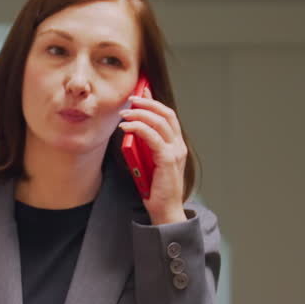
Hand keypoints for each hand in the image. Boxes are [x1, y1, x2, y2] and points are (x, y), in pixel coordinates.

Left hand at [119, 95, 187, 224]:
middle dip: (147, 102)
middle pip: (166, 114)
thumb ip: (145, 146)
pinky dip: (138, 128)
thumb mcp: (148, 162)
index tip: (141, 93)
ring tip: (125, 113)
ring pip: (160, 122)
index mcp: (176, 145)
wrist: (165, 210)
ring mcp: (175, 152)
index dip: (154, 102)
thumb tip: (132, 129)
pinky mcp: (167, 160)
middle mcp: (179, 146)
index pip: (168, 116)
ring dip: (140, 114)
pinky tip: (126, 127)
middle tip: (130, 100)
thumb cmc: (155, 189)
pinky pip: (153, 137)